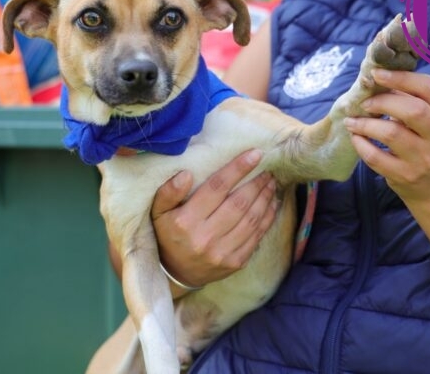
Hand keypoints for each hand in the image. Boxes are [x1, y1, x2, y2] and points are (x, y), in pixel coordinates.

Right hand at [151, 149, 277, 289]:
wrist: (176, 274)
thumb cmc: (168, 235)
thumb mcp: (158, 213)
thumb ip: (168, 192)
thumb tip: (186, 174)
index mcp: (186, 221)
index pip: (216, 188)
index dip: (237, 169)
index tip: (254, 154)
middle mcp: (205, 237)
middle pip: (239, 203)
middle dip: (256, 182)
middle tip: (268, 168)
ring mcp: (222, 252)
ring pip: (251, 219)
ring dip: (265, 198)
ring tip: (271, 182)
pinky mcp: (235, 262)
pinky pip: (257, 236)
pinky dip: (267, 217)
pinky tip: (271, 203)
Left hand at [344, 69, 429, 201]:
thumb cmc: (429, 144)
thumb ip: (412, 99)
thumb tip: (377, 78)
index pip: (429, 88)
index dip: (401, 77)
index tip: (376, 74)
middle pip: (413, 110)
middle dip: (382, 101)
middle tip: (364, 103)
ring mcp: (423, 158)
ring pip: (391, 134)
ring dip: (365, 124)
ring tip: (352, 121)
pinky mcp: (404, 176)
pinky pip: (376, 158)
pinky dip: (361, 145)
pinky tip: (355, 138)